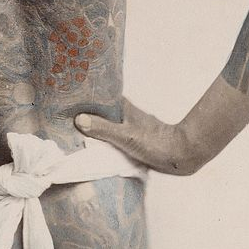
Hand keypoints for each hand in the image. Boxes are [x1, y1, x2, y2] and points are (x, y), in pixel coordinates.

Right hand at [75, 98, 194, 174]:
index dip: (88, 95)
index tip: (71, 94)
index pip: (102, 96)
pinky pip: (115, 134)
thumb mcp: (125, 136)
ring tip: (77, 127)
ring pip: (110, 122)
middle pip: (104, 109)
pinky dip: (105, 136)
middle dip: (88, 110)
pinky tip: (97, 143)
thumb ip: (103, 128)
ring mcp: (132, 126)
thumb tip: (79, 119)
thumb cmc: (154, 143)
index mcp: (124, 108)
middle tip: (68, 112)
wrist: (180, 155)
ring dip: (97, 124)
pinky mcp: (136, 139)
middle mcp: (127, 114)